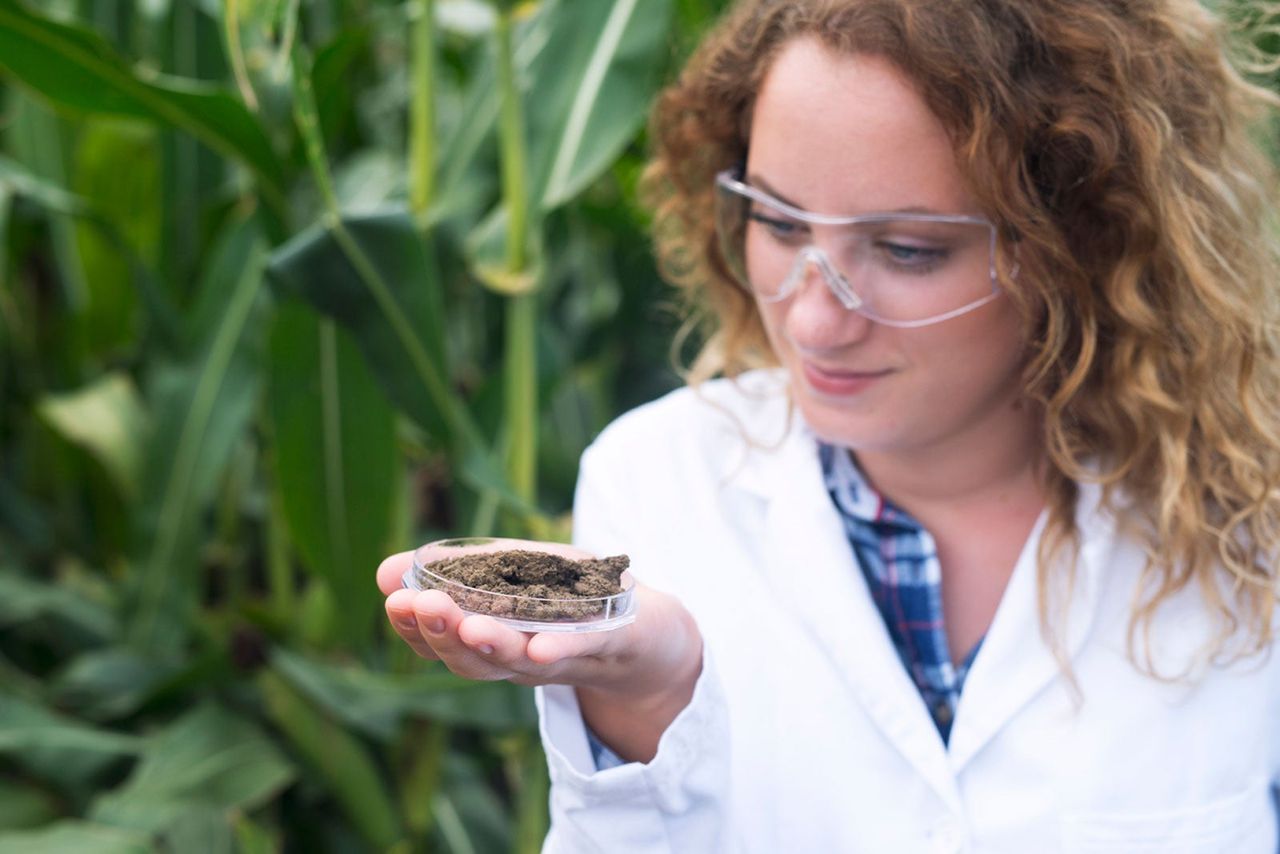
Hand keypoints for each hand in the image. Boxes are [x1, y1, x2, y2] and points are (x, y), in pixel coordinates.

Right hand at [377, 539, 702, 760]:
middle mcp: (522, 660)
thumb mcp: (514, 572)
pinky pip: (585, 651)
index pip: (441, 642)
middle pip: (473, 659)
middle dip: (443, 633)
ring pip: (521, 661)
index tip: (392, 600)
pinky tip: (540, 647)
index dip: (414, 626)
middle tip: (417, 606)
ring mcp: (567, 659)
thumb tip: (382, 571)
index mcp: (493, 640)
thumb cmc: (574, 598)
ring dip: (492, 645)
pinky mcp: (614, 645)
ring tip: (469, 625)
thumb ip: (459, 572)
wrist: (653, 634)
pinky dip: (563, 652)